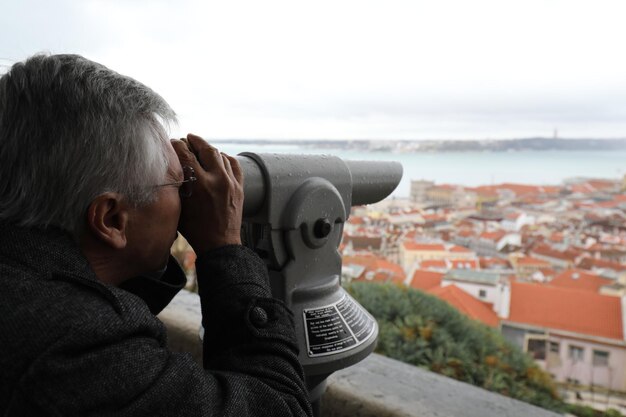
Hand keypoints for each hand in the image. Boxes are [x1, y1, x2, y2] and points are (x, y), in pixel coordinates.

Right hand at [171, 134, 242, 252]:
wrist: (219, 244)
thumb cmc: (195, 229)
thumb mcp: (179, 206)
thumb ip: (176, 184)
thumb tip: (171, 166)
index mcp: (200, 184)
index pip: (186, 154)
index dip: (177, 145)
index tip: (172, 142)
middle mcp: (218, 179)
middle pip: (206, 148)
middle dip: (195, 141)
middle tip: (188, 138)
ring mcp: (231, 183)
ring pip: (221, 155)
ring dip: (209, 149)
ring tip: (200, 148)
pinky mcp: (239, 187)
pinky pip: (234, 164)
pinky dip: (225, 158)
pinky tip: (219, 158)